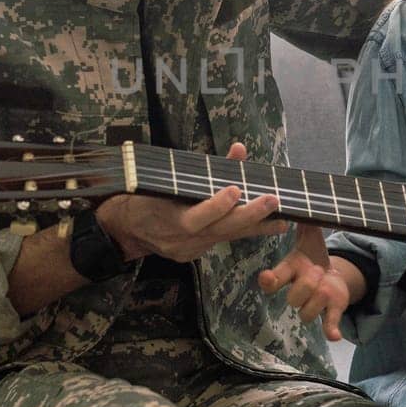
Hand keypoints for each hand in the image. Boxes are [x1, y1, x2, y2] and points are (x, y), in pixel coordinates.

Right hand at [95, 142, 286, 262]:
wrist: (123, 230)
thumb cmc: (144, 196)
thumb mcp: (166, 178)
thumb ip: (205, 168)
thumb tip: (239, 150)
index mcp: (168, 218)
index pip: (196, 216)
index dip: (216, 205)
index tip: (235, 190)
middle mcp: (180, 239)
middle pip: (219, 230)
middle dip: (250, 216)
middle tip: (273, 200)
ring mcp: (187, 250)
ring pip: (225, 238)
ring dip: (254, 228)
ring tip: (282, 219)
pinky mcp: (191, 256)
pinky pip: (219, 242)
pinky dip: (239, 232)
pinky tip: (263, 226)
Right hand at [258, 223, 357, 341]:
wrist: (331, 271)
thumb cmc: (313, 253)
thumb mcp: (310, 236)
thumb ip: (304, 222)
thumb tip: (298, 201)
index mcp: (291, 270)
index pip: (272, 281)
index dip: (269, 281)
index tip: (267, 277)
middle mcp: (297, 290)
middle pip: (292, 298)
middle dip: (306, 285)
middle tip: (318, 270)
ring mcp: (313, 303)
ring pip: (307, 313)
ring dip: (318, 301)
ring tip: (327, 286)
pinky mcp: (329, 310)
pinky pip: (326, 324)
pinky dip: (330, 329)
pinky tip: (335, 335)